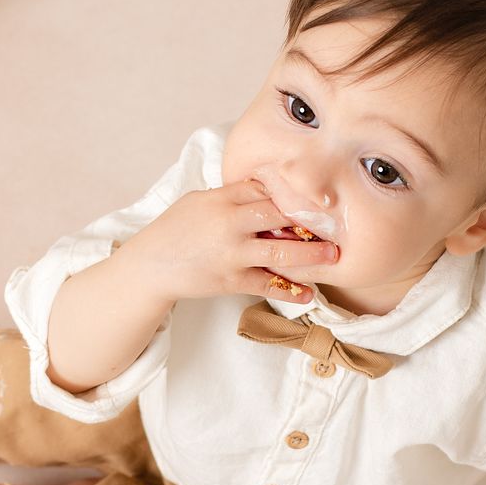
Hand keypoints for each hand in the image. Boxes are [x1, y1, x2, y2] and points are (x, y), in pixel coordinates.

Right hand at [119, 177, 339, 304]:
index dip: (292, 194)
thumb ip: (231, 196)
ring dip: (310, 255)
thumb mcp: (199, 201)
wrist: (150, 266)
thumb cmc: (175, 231)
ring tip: (332, 256)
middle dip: (309, 219)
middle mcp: (230, 223)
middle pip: (279, 215)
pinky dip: (289, 291)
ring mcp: (232, 253)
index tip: (314, 198)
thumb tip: (265, 189)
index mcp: (222, 199)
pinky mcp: (230, 280)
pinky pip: (267, 284)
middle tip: (334, 223)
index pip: (265, 190)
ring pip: (280, 250)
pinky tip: (308, 295)